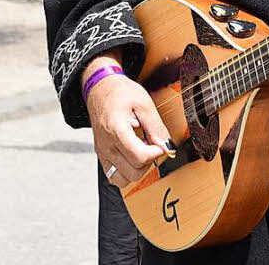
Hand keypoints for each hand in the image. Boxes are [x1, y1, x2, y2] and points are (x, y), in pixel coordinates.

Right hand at [84, 53, 169, 187]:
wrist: (100, 89)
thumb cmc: (120, 93)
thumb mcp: (144, 104)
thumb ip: (156, 127)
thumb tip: (167, 146)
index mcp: (116, 130)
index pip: (140, 158)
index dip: (156, 153)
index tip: (160, 143)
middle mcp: (106, 146)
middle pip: (133, 173)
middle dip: (148, 162)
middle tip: (151, 145)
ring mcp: (102, 153)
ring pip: (122, 180)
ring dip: (136, 169)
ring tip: (141, 151)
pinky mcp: (101, 155)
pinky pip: (112, 176)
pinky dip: (125, 171)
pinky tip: (132, 155)